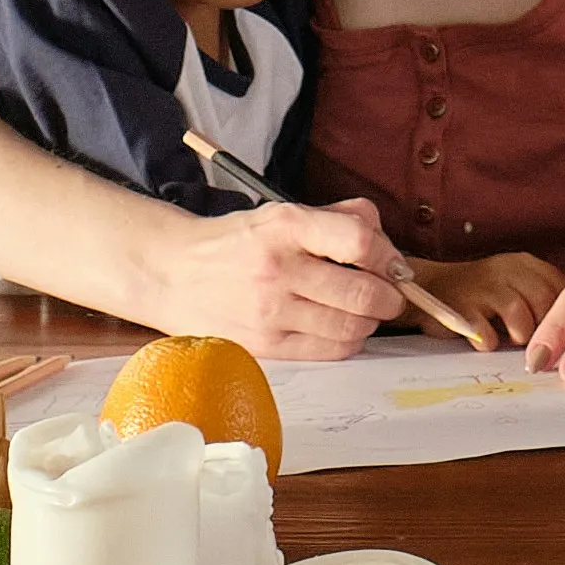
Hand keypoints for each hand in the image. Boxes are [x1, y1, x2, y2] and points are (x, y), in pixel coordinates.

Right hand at [147, 199, 413, 359]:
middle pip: (362, 293)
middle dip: (390, 297)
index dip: (387, 255)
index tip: (392, 263)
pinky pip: (330, 351)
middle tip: (390, 294)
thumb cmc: (235, 243)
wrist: (172, 273)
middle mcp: (278, 269)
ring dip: (370, 322)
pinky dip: (348, 341)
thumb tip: (382, 236)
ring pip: (352, 328)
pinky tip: (339, 327)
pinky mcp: (266, 345)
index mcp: (285, 226)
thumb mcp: (280, 213)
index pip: (356, 240)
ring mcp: (271, 312)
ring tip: (363, 311)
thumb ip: (336, 217)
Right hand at [399, 249, 564, 348]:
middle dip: (544, 330)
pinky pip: (485, 332)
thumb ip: (545, 303)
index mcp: (526, 264)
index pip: (563, 289)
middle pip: (543, 300)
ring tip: (511, 340)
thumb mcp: (518, 289)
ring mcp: (482, 285)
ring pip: (518, 314)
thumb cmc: (484, 296)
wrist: (432, 287)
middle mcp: (506, 269)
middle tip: (538, 346)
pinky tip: (485, 340)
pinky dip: (489, 342)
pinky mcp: (460, 306)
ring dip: (519, 335)